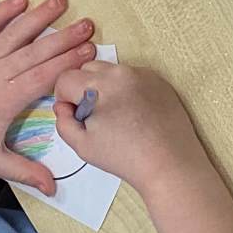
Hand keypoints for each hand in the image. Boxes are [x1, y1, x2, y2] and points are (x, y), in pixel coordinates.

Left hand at [0, 0, 96, 194]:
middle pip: (35, 51)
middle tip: (88, 25)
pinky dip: (1, 12)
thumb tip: (54, 187)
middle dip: (64, 37)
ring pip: (14, 34)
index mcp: (5, 99)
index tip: (90, 51)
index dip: (68, 62)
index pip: (43, 76)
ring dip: (39, 16)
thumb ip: (25, 172)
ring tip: (61, 0)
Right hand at [51, 60, 204, 191]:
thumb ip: (63, 122)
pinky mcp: (158, 80)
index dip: (64, 98)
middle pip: (87, 69)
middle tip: (95, 116)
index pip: (66, 79)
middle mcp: (120, 73)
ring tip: (116, 115)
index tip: (76, 114)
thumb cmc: (125, 158)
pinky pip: (132, 76)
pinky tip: (134, 113)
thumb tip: (63, 106)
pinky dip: (126, 89)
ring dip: (104, 86)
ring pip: (110, 70)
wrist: (169, 163)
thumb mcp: (82, 146)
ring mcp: (142, 74)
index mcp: (99, 86)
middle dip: (83, 88)